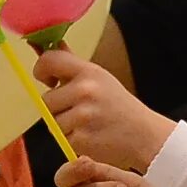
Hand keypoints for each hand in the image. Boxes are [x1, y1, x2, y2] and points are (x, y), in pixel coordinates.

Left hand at [34, 50, 176, 172]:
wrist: (144, 135)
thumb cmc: (118, 105)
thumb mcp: (99, 78)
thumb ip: (72, 65)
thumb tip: (49, 46)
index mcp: (89, 72)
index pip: (49, 60)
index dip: (41, 70)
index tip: (49, 80)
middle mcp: (85, 90)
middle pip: (46, 100)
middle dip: (57, 107)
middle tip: (78, 110)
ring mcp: (83, 116)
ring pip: (52, 121)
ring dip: (64, 125)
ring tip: (86, 124)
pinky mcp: (81, 139)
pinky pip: (61, 138)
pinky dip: (72, 140)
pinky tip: (90, 135)